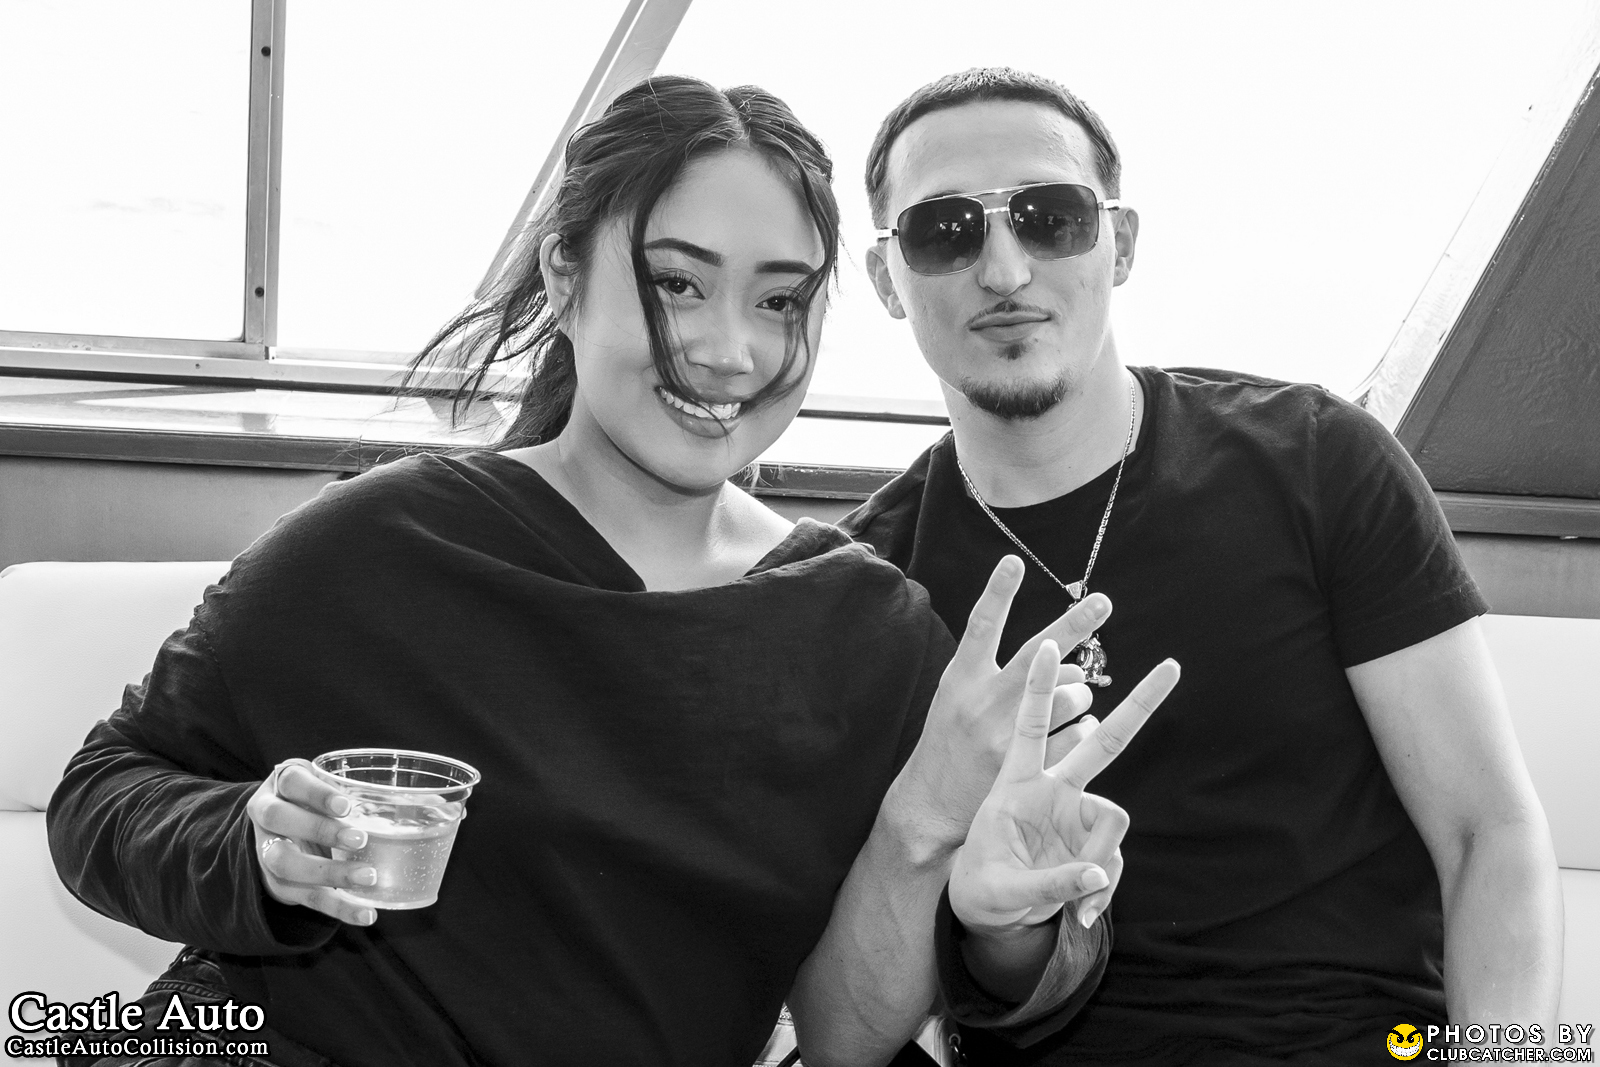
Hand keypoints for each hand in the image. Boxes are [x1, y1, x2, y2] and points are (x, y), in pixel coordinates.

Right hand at [246, 758, 377, 925]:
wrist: (280, 832)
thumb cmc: (315, 802)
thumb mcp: (327, 788)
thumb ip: (356, 792)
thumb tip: (420, 801)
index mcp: (280, 786)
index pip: (292, 782)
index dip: (317, 794)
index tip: (347, 806)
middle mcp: (266, 816)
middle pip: (278, 818)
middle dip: (319, 829)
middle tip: (360, 839)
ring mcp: (266, 851)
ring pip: (285, 863)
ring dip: (328, 872)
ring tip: (367, 877)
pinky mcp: (278, 884)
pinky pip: (304, 897)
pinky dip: (338, 907)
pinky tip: (365, 914)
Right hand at [892, 556, 1112, 846]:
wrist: (932, 804)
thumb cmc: (950, 739)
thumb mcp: (956, 695)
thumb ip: (995, 670)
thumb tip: (1059, 648)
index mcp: (961, 679)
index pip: (981, 626)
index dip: (997, 591)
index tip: (1014, 560)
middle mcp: (984, 702)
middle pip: (1040, 654)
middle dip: (1075, 623)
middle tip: (1103, 601)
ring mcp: (1008, 734)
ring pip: (1071, 694)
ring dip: (1080, 691)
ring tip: (1070, 699)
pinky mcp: (1030, 765)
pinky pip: (1079, 732)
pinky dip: (1084, 726)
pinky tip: (1074, 729)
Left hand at [950, 642, 1179, 930]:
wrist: (988, 910)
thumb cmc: (982, 886)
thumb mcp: (1002, 890)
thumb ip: (1052, 883)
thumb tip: (1099, 871)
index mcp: (1016, 785)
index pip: (1031, 726)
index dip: (1040, 688)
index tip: (1048, 645)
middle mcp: (1053, 790)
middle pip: (1104, 740)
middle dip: (1139, 704)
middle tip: (1172, 666)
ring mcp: (1076, 814)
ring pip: (1115, 816)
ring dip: (1103, 860)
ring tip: (1077, 900)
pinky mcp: (1092, 843)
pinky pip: (1112, 860)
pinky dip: (1102, 889)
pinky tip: (1082, 912)